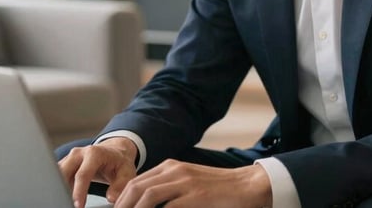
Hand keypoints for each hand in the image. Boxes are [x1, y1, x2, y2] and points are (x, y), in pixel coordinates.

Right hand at [58, 137, 138, 207]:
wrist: (115, 151)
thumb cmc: (119, 162)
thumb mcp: (127, 171)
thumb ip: (121, 184)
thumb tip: (111, 197)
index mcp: (94, 153)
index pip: (82, 174)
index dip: (79, 192)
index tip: (78, 205)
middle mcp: (79, 153)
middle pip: (64, 172)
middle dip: (62, 189)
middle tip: (67, 203)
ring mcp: (70, 157)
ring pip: (57, 173)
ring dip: (59, 187)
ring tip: (65, 200)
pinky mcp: (65, 163)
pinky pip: (57, 175)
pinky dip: (58, 186)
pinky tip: (64, 196)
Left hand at [113, 159, 271, 207]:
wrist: (248, 186)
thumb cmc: (219, 189)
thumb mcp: (189, 184)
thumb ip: (169, 191)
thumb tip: (147, 203)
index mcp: (171, 168)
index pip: (136, 181)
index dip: (122, 199)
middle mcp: (175, 171)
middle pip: (137, 187)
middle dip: (123, 206)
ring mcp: (186, 183)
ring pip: (148, 195)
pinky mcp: (197, 196)